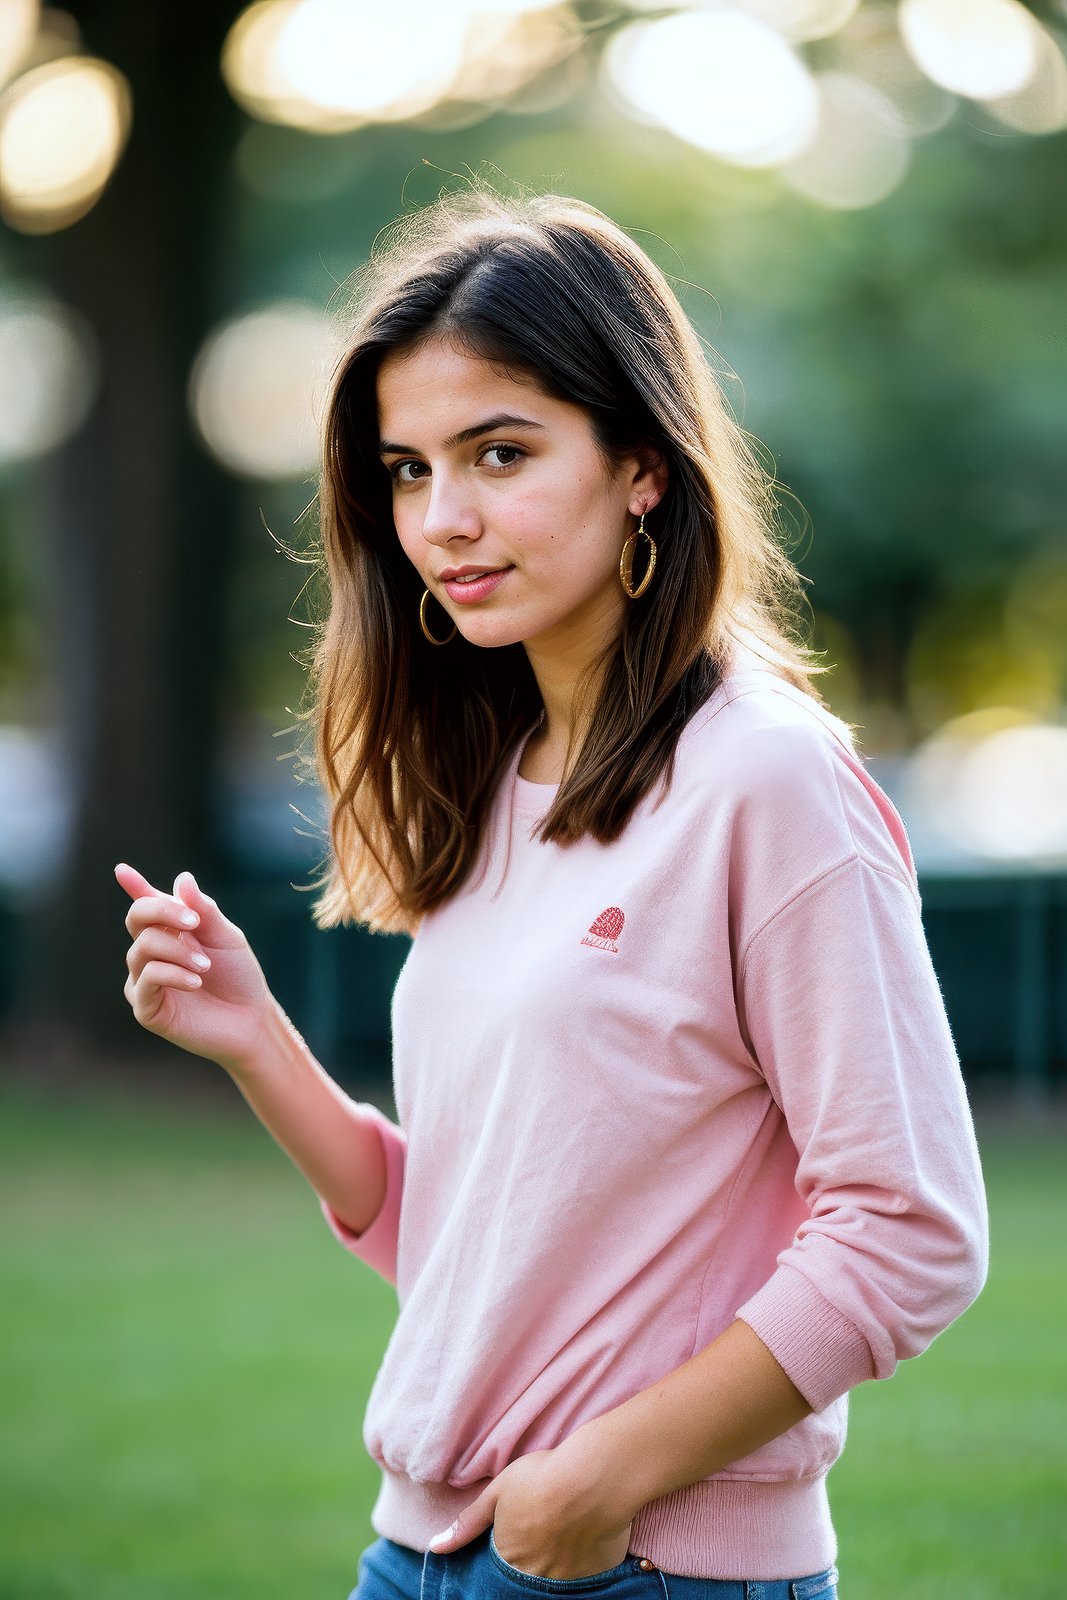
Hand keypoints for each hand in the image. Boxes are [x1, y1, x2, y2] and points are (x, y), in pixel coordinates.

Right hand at [116, 862, 276, 1073]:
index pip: (147, 905)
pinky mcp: (145, 1008)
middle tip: (195, 922)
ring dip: (178, 951)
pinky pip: (146, 978)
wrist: (250, 1019)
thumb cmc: (239, 977)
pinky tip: (195, 982)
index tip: (122, 870)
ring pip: (142, 948)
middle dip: (164, 912)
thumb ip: (203, 910)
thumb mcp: (225, 937)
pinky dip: (173, 974)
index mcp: (171, 932)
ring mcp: (144, 980)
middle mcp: (152, 954)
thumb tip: (183, 878)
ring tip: (205, 965)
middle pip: (137, 918)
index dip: (134, 886)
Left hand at [427, 1446, 634, 1579]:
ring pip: (557, 1581)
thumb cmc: (541, 1479)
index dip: (512, 1553)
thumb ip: (468, 1523)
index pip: (503, 1569)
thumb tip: (436, 1547)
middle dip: (533, 1561)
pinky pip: (586, 1578)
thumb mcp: (497, 1493)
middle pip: (529, 1578)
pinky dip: (583, 1564)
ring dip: (557, 1564)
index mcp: (510, 1558)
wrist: (592, 1478)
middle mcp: (537, 1578)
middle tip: (544, 1534)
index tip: (521, 1538)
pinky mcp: (596, 1575)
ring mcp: (568, 1580)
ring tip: (564, 1535)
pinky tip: (586, 1539)